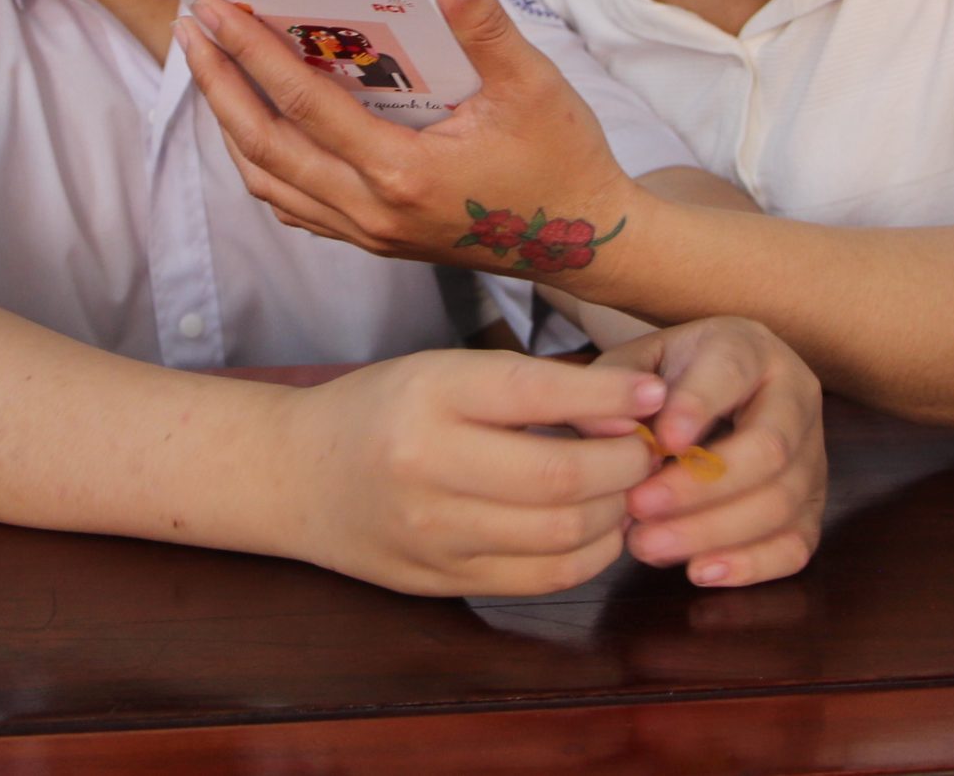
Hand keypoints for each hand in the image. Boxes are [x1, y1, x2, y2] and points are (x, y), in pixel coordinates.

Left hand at [180, 0, 634, 279]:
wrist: (588, 244)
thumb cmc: (563, 160)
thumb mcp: (533, 84)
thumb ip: (485, 26)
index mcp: (403, 171)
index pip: (304, 104)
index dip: (251, 53)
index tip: (212, 11)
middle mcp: (373, 211)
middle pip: (264, 147)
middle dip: (219, 85)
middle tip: (189, 31)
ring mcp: (369, 234)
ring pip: (270, 184)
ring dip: (231, 126)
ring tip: (211, 71)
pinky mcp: (375, 242)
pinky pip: (296, 207)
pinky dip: (263, 166)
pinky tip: (255, 129)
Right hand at [280, 349, 665, 596]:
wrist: (300, 476)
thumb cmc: (384, 409)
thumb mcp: (443, 373)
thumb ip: (529, 389)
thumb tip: (632, 414)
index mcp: (429, 393)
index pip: (536, 393)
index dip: (609, 400)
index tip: (653, 399)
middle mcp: (427, 464)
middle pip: (561, 475)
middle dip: (626, 465)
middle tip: (646, 452)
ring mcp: (434, 532)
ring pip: (562, 535)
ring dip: (615, 513)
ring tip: (624, 490)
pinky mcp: (443, 580)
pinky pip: (542, 578)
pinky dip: (589, 556)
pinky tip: (596, 530)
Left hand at [588, 319, 824, 587]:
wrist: (708, 387)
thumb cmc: (665, 377)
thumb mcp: (634, 366)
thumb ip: (614, 393)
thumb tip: (608, 434)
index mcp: (749, 348)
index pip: (731, 373)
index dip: (698, 407)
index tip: (659, 441)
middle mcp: (794, 396)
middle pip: (768, 449)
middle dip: (700, 487)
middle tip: (637, 507)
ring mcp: (812, 455)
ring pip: (782, 502)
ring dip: (711, 532)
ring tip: (646, 545)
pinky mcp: (813, 506)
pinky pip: (797, 544)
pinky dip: (751, 565)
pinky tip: (699, 571)